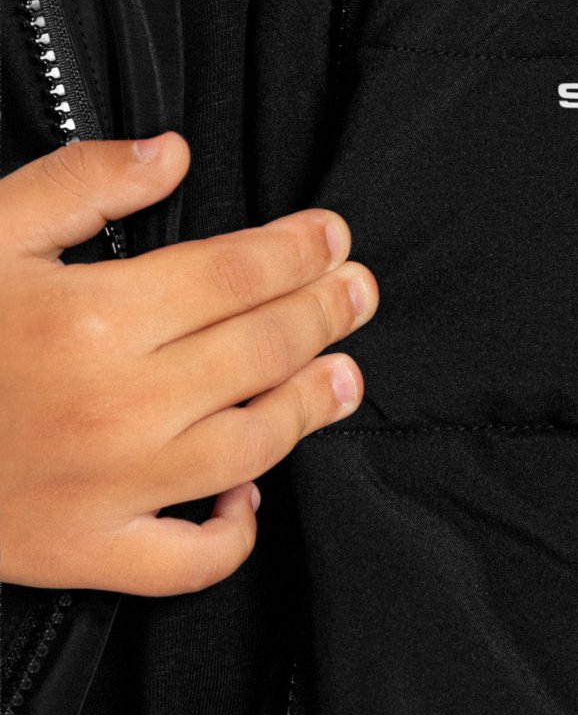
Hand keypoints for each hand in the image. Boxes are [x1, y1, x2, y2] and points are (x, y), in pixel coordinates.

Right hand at [0, 132, 377, 595]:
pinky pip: (184, 561)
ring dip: (309, 410)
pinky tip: (250, 499)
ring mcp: (106, 489)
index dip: (301, 251)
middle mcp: (120, 405)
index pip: (241, 275)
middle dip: (326, 314)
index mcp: (95, 315)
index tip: (334, 235)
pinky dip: (229, 536)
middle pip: (263, 352)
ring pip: (249, 449)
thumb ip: (83, 184)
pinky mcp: (79, 554)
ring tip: (345, 379)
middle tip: (362, 292)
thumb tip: (174, 153)